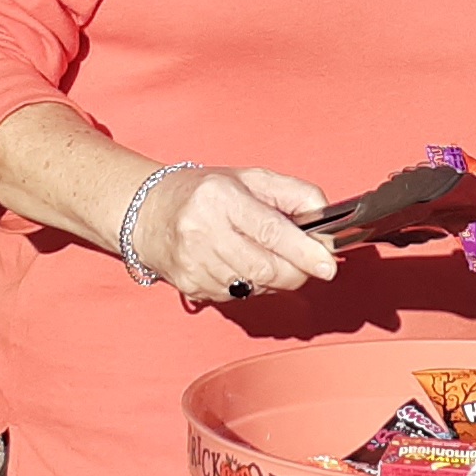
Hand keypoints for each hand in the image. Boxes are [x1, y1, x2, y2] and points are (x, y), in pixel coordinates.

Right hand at [132, 167, 336, 304]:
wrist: (147, 213)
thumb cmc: (205, 193)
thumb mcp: (251, 179)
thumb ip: (295, 193)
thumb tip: (326, 220)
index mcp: (221, 199)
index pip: (270, 232)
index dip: (304, 252)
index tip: (328, 263)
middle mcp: (203, 232)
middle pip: (267, 268)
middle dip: (296, 270)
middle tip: (307, 261)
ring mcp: (195, 263)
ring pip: (255, 286)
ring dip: (274, 277)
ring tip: (265, 253)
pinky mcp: (191, 286)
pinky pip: (239, 296)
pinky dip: (253, 285)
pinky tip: (242, 264)